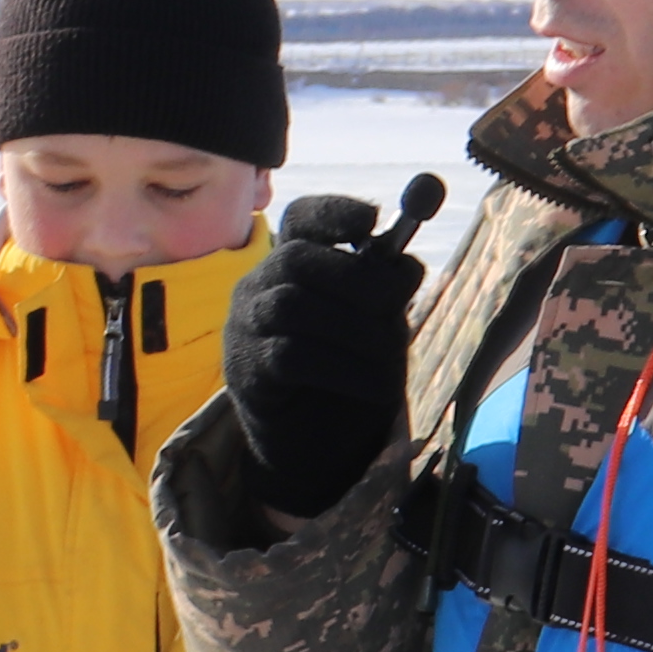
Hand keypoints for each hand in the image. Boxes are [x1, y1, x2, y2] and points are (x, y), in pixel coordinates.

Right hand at [217, 191, 424, 519]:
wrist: (309, 438)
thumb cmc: (343, 365)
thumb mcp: (372, 320)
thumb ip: (384, 289)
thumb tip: (407, 264)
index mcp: (290, 261)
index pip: (301, 219)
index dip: (334, 213)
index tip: (372, 220)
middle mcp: (258, 286)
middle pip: (295, 258)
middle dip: (354, 276)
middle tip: (395, 300)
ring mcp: (246, 328)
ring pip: (290, 306)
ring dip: (353, 328)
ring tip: (392, 355)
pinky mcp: (247, 373)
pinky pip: (291, 358)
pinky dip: (345, 370)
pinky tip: (378, 387)